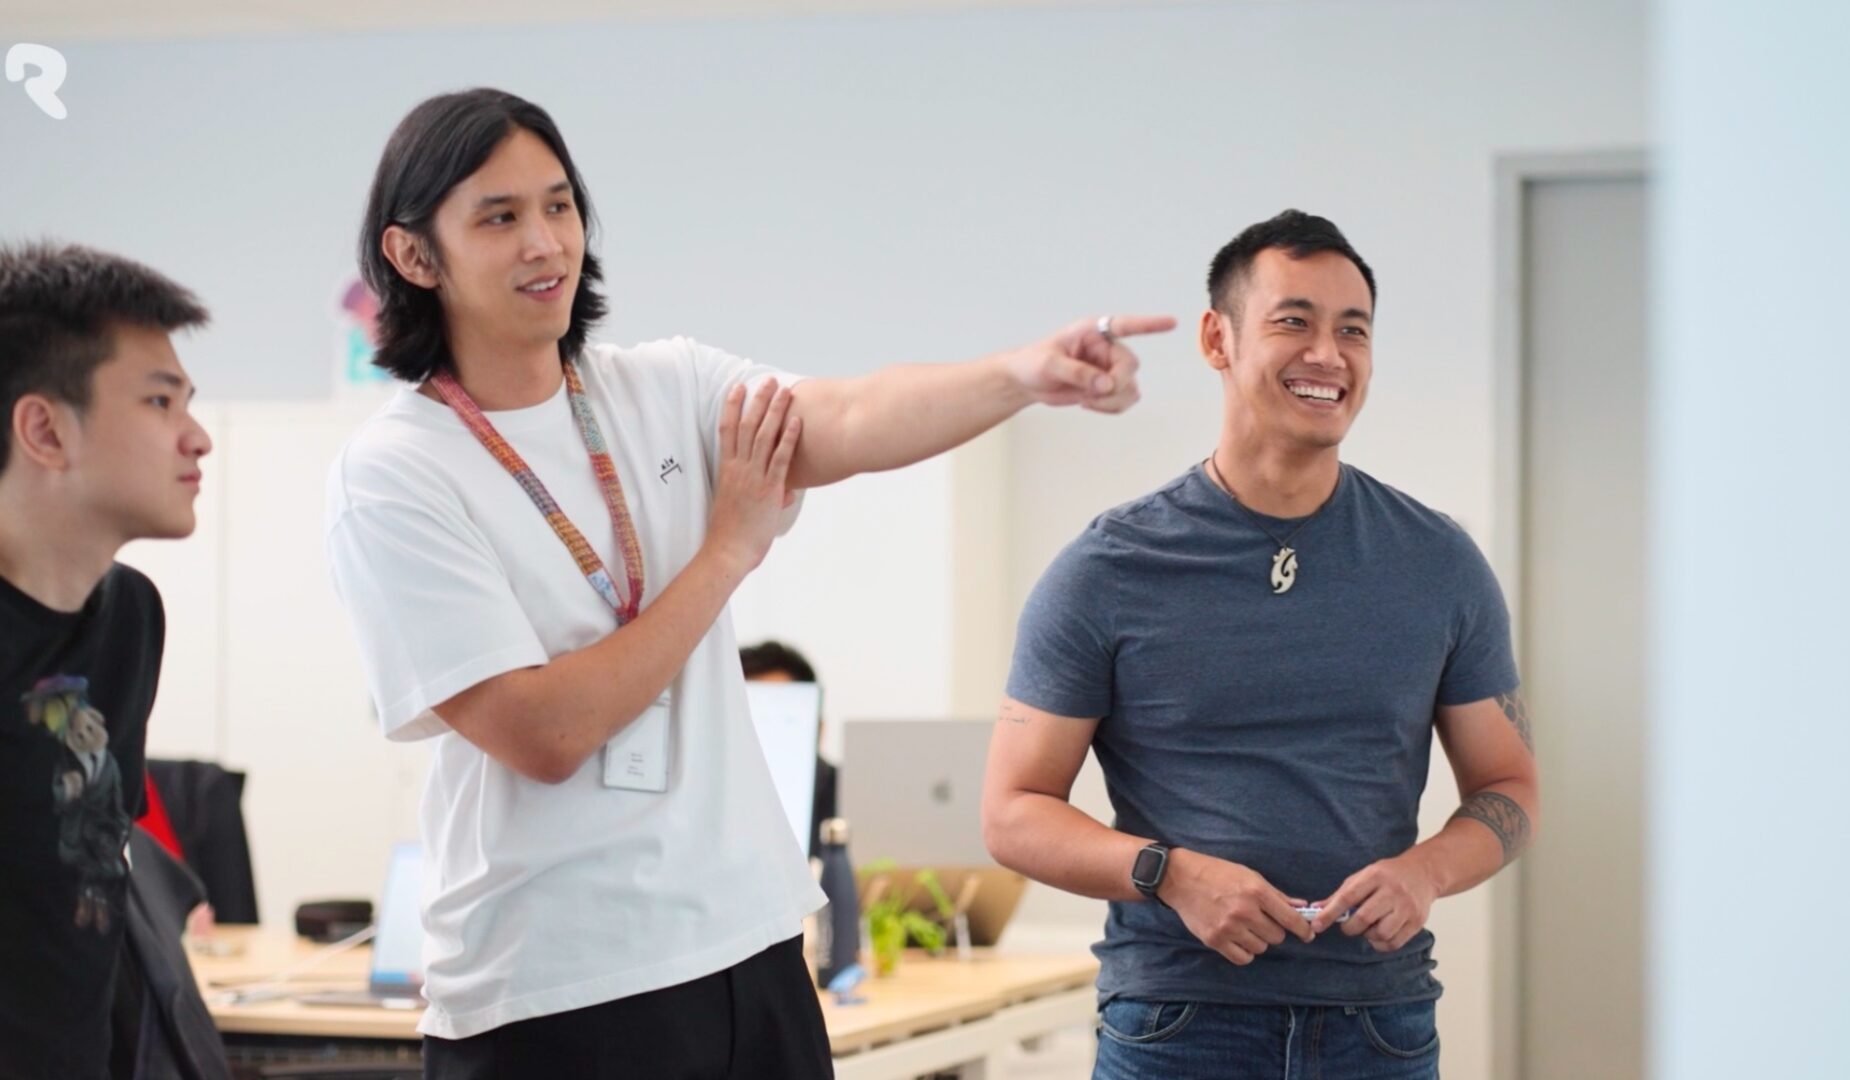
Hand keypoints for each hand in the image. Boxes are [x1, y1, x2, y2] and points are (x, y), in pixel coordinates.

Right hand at [705, 380, 801, 573]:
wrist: (728, 552)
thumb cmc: (732, 535)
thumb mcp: (742, 508)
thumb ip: (764, 493)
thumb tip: (786, 491)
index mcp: (727, 470)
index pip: (727, 430)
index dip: (733, 406)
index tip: (738, 387)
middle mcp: (738, 468)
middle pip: (748, 426)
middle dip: (758, 400)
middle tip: (768, 380)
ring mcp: (753, 477)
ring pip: (764, 436)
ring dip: (775, 411)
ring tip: (784, 391)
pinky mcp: (768, 488)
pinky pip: (780, 458)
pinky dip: (788, 438)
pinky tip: (796, 422)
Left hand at [1004, 314, 1174, 412]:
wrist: (1027, 382)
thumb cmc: (1033, 363)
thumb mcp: (1050, 365)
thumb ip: (1078, 373)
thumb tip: (1106, 384)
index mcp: (1092, 332)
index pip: (1125, 325)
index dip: (1150, 325)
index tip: (1173, 323)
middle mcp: (1106, 348)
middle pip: (1130, 366)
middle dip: (1114, 385)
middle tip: (1090, 395)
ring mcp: (1110, 368)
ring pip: (1131, 387)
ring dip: (1112, 401)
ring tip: (1085, 401)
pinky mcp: (1109, 387)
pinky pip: (1125, 400)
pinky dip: (1111, 408)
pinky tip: (1088, 405)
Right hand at [1158, 848, 1314, 965]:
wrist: (1180, 878)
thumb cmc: (1218, 873)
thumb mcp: (1249, 876)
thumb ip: (1276, 895)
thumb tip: (1301, 907)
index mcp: (1256, 891)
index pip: (1290, 919)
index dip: (1303, 929)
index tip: (1308, 934)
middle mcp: (1244, 911)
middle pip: (1277, 937)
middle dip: (1273, 930)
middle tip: (1262, 920)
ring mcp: (1229, 927)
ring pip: (1261, 948)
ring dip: (1258, 940)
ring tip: (1245, 926)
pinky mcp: (1215, 940)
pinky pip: (1243, 958)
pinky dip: (1245, 951)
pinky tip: (1239, 939)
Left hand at [1310, 853, 1440, 951]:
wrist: (1423, 873)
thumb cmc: (1387, 876)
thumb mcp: (1363, 876)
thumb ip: (1341, 894)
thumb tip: (1316, 909)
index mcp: (1375, 876)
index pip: (1348, 897)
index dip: (1330, 913)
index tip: (1317, 925)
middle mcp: (1392, 891)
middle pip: (1364, 918)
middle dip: (1350, 928)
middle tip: (1349, 926)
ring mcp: (1406, 907)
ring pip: (1381, 933)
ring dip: (1368, 936)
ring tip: (1369, 928)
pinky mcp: (1417, 922)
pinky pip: (1394, 943)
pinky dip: (1381, 944)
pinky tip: (1379, 934)